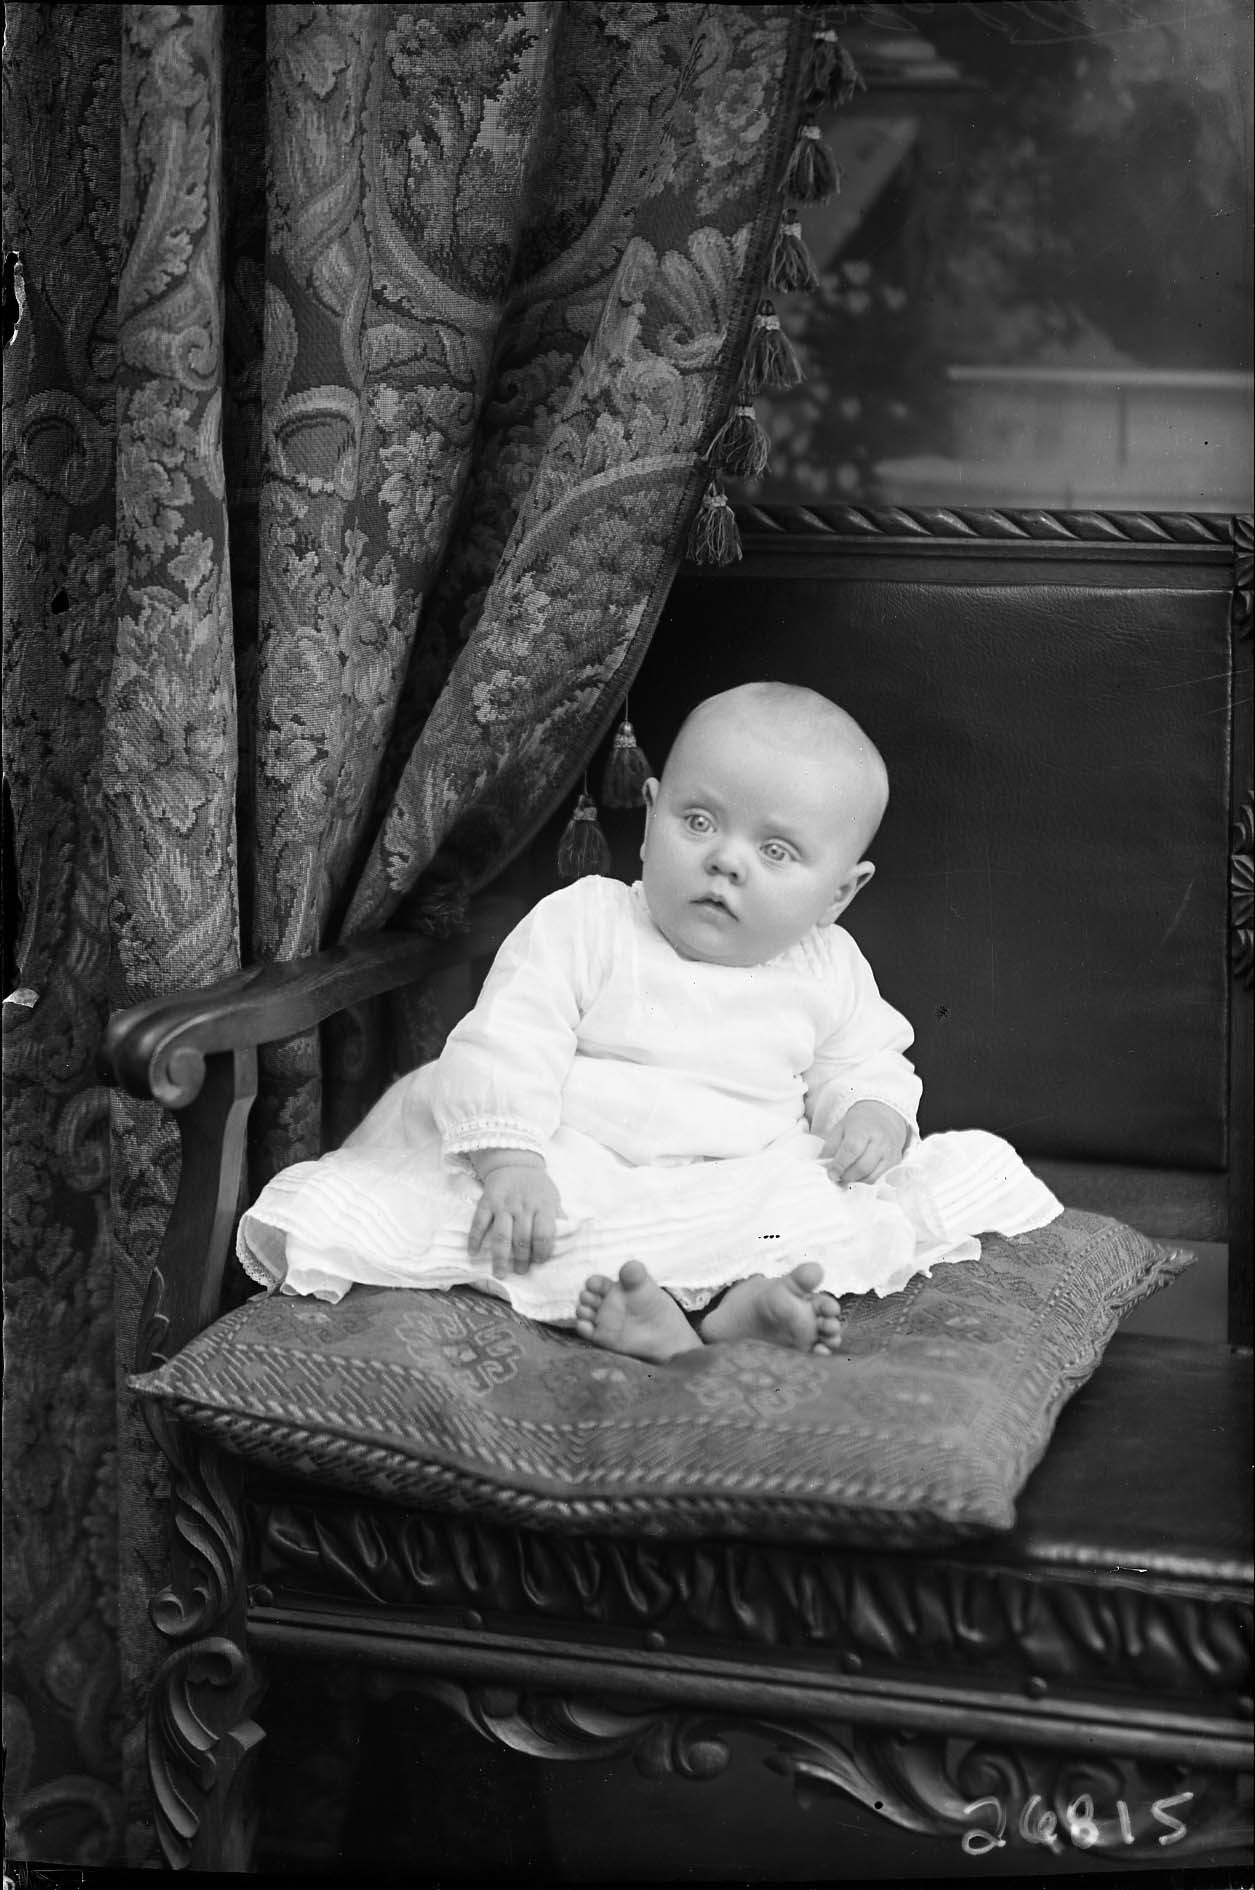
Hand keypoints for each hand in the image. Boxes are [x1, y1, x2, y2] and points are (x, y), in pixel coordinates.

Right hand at [468, 1153, 562, 1275]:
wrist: (515, 1162)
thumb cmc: (537, 1186)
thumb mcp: (553, 1197)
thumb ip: (557, 1217)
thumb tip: (567, 1237)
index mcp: (542, 1206)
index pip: (544, 1233)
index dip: (542, 1251)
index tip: (540, 1262)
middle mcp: (522, 1206)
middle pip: (522, 1238)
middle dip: (522, 1259)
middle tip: (521, 1272)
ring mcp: (503, 1205)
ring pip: (501, 1235)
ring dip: (500, 1256)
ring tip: (500, 1273)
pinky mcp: (486, 1202)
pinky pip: (479, 1222)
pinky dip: (474, 1238)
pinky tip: (473, 1253)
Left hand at [826, 1101, 908, 1185]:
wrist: (884, 1117)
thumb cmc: (860, 1123)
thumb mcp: (841, 1128)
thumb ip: (831, 1146)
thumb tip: (823, 1165)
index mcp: (864, 1129)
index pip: (851, 1150)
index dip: (839, 1165)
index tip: (831, 1174)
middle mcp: (880, 1141)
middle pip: (862, 1166)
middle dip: (846, 1176)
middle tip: (837, 1178)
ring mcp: (890, 1153)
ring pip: (872, 1176)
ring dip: (856, 1181)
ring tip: (846, 1178)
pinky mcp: (895, 1162)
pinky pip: (879, 1178)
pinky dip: (866, 1182)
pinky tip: (858, 1178)